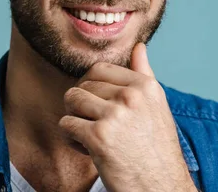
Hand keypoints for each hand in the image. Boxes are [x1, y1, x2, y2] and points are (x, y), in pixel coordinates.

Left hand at [58, 43, 196, 191]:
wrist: (160, 188)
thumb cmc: (155, 148)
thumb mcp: (156, 106)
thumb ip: (144, 74)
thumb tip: (138, 47)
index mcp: (145, 86)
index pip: (98, 69)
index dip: (90, 88)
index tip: (99, 107)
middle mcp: (131, 96)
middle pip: (81, 86)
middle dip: (82, 107)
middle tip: (97, 127)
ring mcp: (114, 115)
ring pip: (70, 101)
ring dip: (75, 120)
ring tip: (92, 136)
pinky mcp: (98, 136)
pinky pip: (65, 124)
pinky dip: (71, 139)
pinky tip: (89, 150)